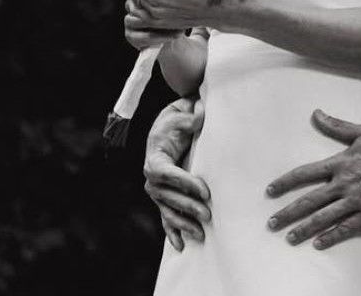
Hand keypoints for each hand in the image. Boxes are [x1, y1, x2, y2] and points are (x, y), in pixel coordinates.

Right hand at [143, 98, 212, 250]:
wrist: (163, 134)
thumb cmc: (173, 125)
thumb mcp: (179, 116)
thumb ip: (190, 117)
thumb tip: (200, 114)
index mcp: (155, 161)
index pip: (169, 174)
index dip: (186, 183)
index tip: (205, 190)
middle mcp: (152, 181)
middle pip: (170, 197)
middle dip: (189, 207)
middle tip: (208, 215)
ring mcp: (157, 194)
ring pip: (169, 212)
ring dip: (184, 224)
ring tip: (201, 234)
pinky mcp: (163, 201)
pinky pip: (165, 219)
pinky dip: (172, 233)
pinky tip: (181, 246)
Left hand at [265, 110, 360, 249]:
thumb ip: (336, 125)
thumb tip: (316, 113)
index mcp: (340, 163)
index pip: (305, 173)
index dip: (285, 182)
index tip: (270, 191)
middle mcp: (343, 183)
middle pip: (309, 200)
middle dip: (288, 212)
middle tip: (271, 223)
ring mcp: (356, 200)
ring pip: (324, 217)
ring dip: (304, 228)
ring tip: (289, 238)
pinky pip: (347, 227)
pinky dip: (332, 236)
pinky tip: (318, 244)